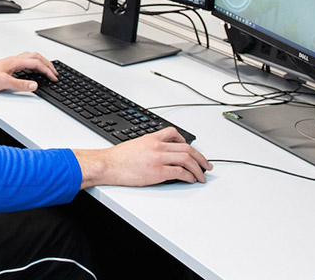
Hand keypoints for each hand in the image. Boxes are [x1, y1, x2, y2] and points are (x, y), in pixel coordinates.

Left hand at [0, 51, 58, 92]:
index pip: (36, 63)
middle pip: (36, 57)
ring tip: (48, 69)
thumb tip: (35, 85)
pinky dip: (34, 63)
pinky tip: (33, 69)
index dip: (47, 70)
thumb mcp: (4, 83)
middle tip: (55, 72)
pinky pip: (26, 60)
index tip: (54, 77)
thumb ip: (21, 84)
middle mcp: (14, 59)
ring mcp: (12, 61)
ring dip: (42, 62)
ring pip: (31, 57)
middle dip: (48, 64)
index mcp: (15, 61)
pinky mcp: (9, 65)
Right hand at [75, 128, 211, 187]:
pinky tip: (191, 180)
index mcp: (152, 138)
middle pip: (187, 149)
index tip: (191, 151)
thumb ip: (150, 147)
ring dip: (198, 168)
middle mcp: (158, 146)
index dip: (187, 143)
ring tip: (202, 175)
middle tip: (206, 165)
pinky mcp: (158, 172)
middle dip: (200, 158)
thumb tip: (160, 155)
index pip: (175, 134)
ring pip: (187, 159)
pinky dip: (189, 176)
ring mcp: (158, 158)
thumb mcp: (136, 145)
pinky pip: (180, 172)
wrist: (108, 165)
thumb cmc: (118, 158)